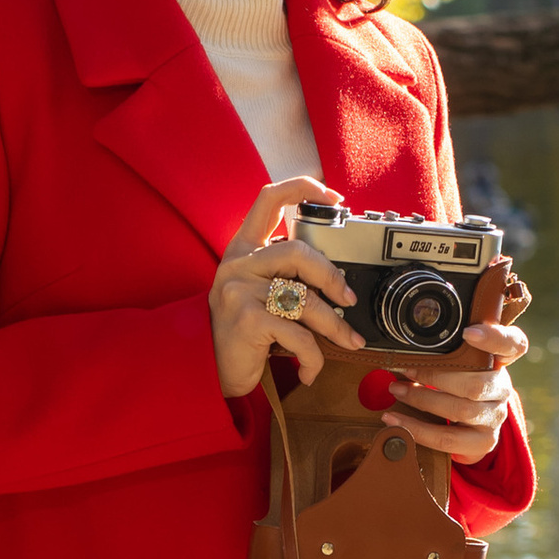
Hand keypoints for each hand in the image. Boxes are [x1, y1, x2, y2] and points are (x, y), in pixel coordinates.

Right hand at [210, 178, 364, 396]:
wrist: (210, 370)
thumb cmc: (242, 330)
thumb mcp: (256, 290)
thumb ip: (283, 272)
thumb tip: (336, 274)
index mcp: (243, 248)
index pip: (269, 199)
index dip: (303, 189)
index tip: (334, 199)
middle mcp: (238, 264)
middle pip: (299, 252)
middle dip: (333, 278)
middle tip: (348, 299)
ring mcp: (240, 291)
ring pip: (305, 299)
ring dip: (335, 325)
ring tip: (348, 341)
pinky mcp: (248, 321)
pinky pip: (298, 335)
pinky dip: (313, 357)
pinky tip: (310, 369)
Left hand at [378, 318, 527, 464]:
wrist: (469, 425)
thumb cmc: (457, 383)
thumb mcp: (460, 363)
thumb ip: (447, 352)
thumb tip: (406, 347)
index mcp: (501, 361)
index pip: (513, 344)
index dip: (493, 338)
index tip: (468, 332)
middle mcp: (503, 388)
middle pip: (476, 383)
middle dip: (434, 376)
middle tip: (405, 369)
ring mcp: (496, 417)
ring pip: (461, 410)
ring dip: (422, 400)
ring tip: (397, 391)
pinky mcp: (484, 442)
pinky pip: (447, 439)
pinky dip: (417, 430)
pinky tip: (395, 421)